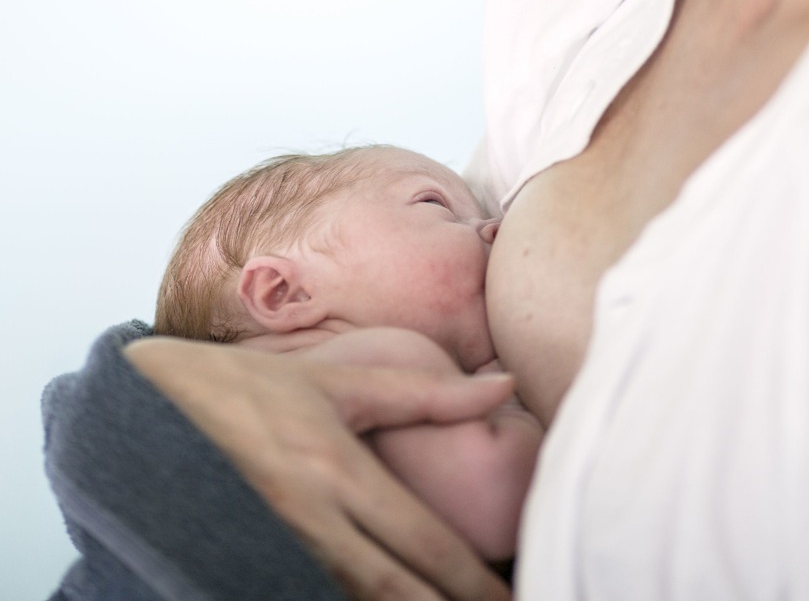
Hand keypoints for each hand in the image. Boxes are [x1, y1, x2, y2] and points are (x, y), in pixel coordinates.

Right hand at [124, 338, 514, 600]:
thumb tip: (504, 385)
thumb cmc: (251, 386)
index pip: (422, 541)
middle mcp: (307, 516)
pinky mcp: (240, 564)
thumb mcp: (338, 381)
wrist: (146, 402)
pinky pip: (300, 596)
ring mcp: (270, 548)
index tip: (510, 595)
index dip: (472, 579)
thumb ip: (425, 394)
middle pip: (392, 591)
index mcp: (336, 468)